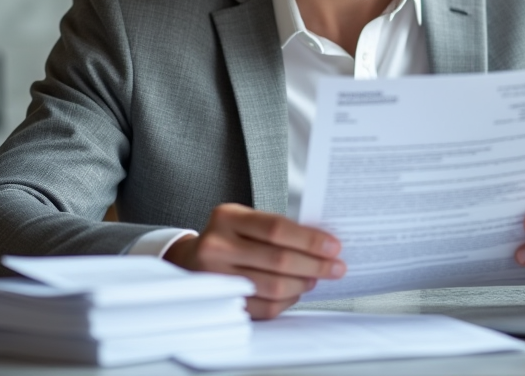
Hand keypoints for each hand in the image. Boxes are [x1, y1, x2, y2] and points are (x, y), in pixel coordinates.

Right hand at [164, 203, 345, 318]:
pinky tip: (296, 291)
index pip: (276, 229)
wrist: (188, 260)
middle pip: (278, 260)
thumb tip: (322, 244)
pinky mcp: (222, 302)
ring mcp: (216, 277)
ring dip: (303, 284)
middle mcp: (217, 246)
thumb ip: (276, 229)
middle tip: (336, 268)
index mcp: (227, 218)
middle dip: (315, 265)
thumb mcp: (244, 220)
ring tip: (316, 278)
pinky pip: (265, 307)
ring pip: (274, 287)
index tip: (334, 247)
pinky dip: (287, 300)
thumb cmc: (227, 237)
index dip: (310, 240)